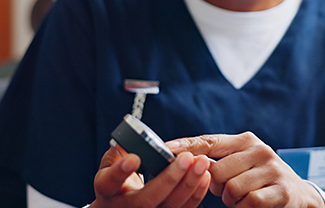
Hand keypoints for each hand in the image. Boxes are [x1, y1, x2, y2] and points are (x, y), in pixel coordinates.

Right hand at [90, 145, 210, 207]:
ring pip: (168, 206)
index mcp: (108, 190)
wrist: (121, 205)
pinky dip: (196, 193)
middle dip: (169, 179)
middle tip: (186, 158)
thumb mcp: (113, 163)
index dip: (120, 172)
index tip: (135, 158)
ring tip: (201, 163)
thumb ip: (121, 150)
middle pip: (145, 200)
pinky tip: (204, 176)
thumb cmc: (118, 180)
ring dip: (188, 184)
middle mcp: (124, 207)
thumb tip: (131, 136)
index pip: (109, 182)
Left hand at [168, 132, 324, 207]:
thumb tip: (188, 162)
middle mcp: (260, 150)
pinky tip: (253, 204)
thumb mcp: (243, 162)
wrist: (299, 195)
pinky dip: (244, 207)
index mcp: (247, 140)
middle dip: (217, 186)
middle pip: (216, 171)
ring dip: (231, 199)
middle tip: (228, 190)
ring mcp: (272, 169)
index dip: (187, 146)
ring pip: (230, 188)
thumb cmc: (261, 179)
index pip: (210, 141)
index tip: (165, 149)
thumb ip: (220, 160)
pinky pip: (248, 202)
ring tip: (242, 197)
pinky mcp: (281, 190)